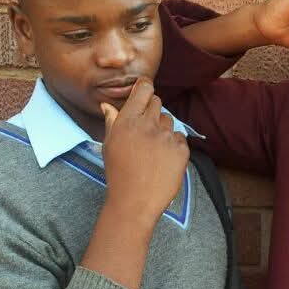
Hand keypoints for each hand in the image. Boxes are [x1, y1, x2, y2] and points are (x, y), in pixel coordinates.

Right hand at [100, 78, 188, 226]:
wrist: (135, 201)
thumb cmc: (118, 173)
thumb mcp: (109, 145)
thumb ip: (112, 121)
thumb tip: (107, 105)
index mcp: (128, 120)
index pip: (144, 89)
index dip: (145, 88)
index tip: (145, 91)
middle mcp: (148, 125)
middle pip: (157, 102)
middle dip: (152, 110)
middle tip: (146, 130)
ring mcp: (166, 137)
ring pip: (169, 121)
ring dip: (162, 129)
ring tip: (152, 149)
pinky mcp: (181, 151)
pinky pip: (180, 139)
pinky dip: (173, 146)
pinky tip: (163, 160)